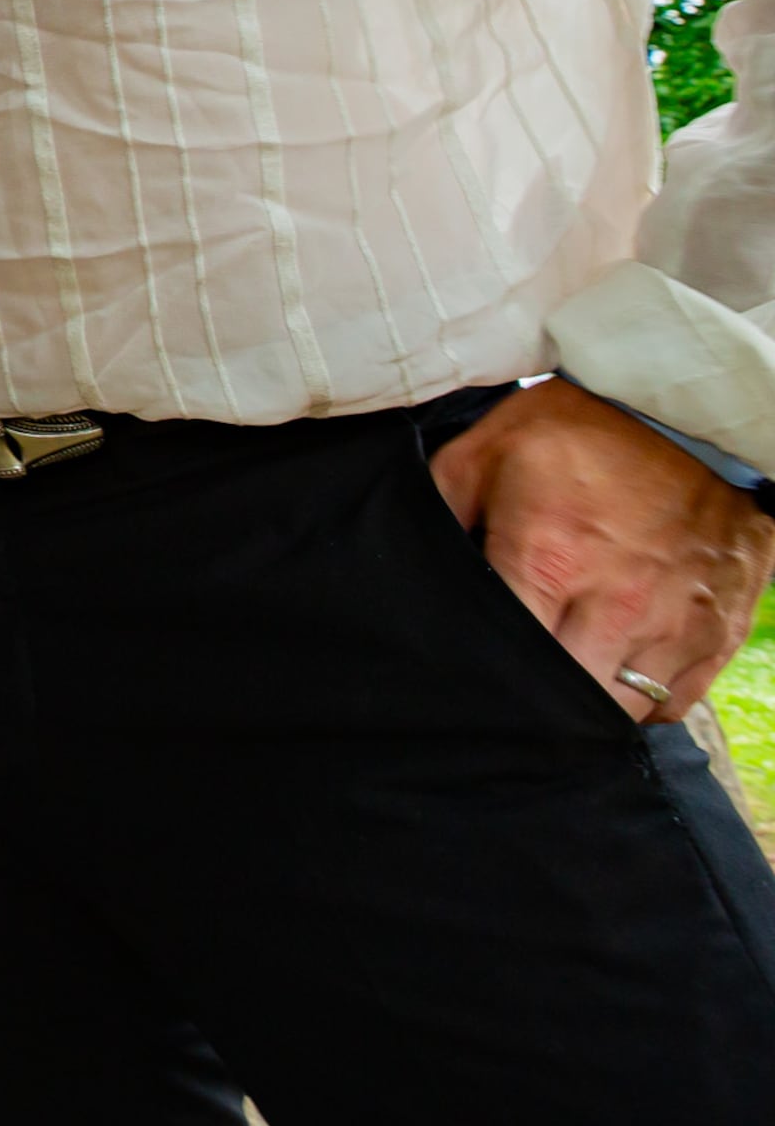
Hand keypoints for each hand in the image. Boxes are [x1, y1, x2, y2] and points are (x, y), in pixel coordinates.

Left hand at [431, 377, 774, 719]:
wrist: (687, 415)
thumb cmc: (577, 431)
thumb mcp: (485, 452)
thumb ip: (441, 512)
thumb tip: (406, 564)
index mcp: (549, 560)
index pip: (505, 658)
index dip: (480, 673)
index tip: (467, 671)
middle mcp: (617, 604)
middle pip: (565, 699)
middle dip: (532, 698)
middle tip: (513, 680)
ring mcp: (676, 622)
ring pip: (621, 710)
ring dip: (587, 701)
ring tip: (564, 672)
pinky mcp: (719, 631)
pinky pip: (674, 702)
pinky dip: (642, 698)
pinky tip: (614, 668)